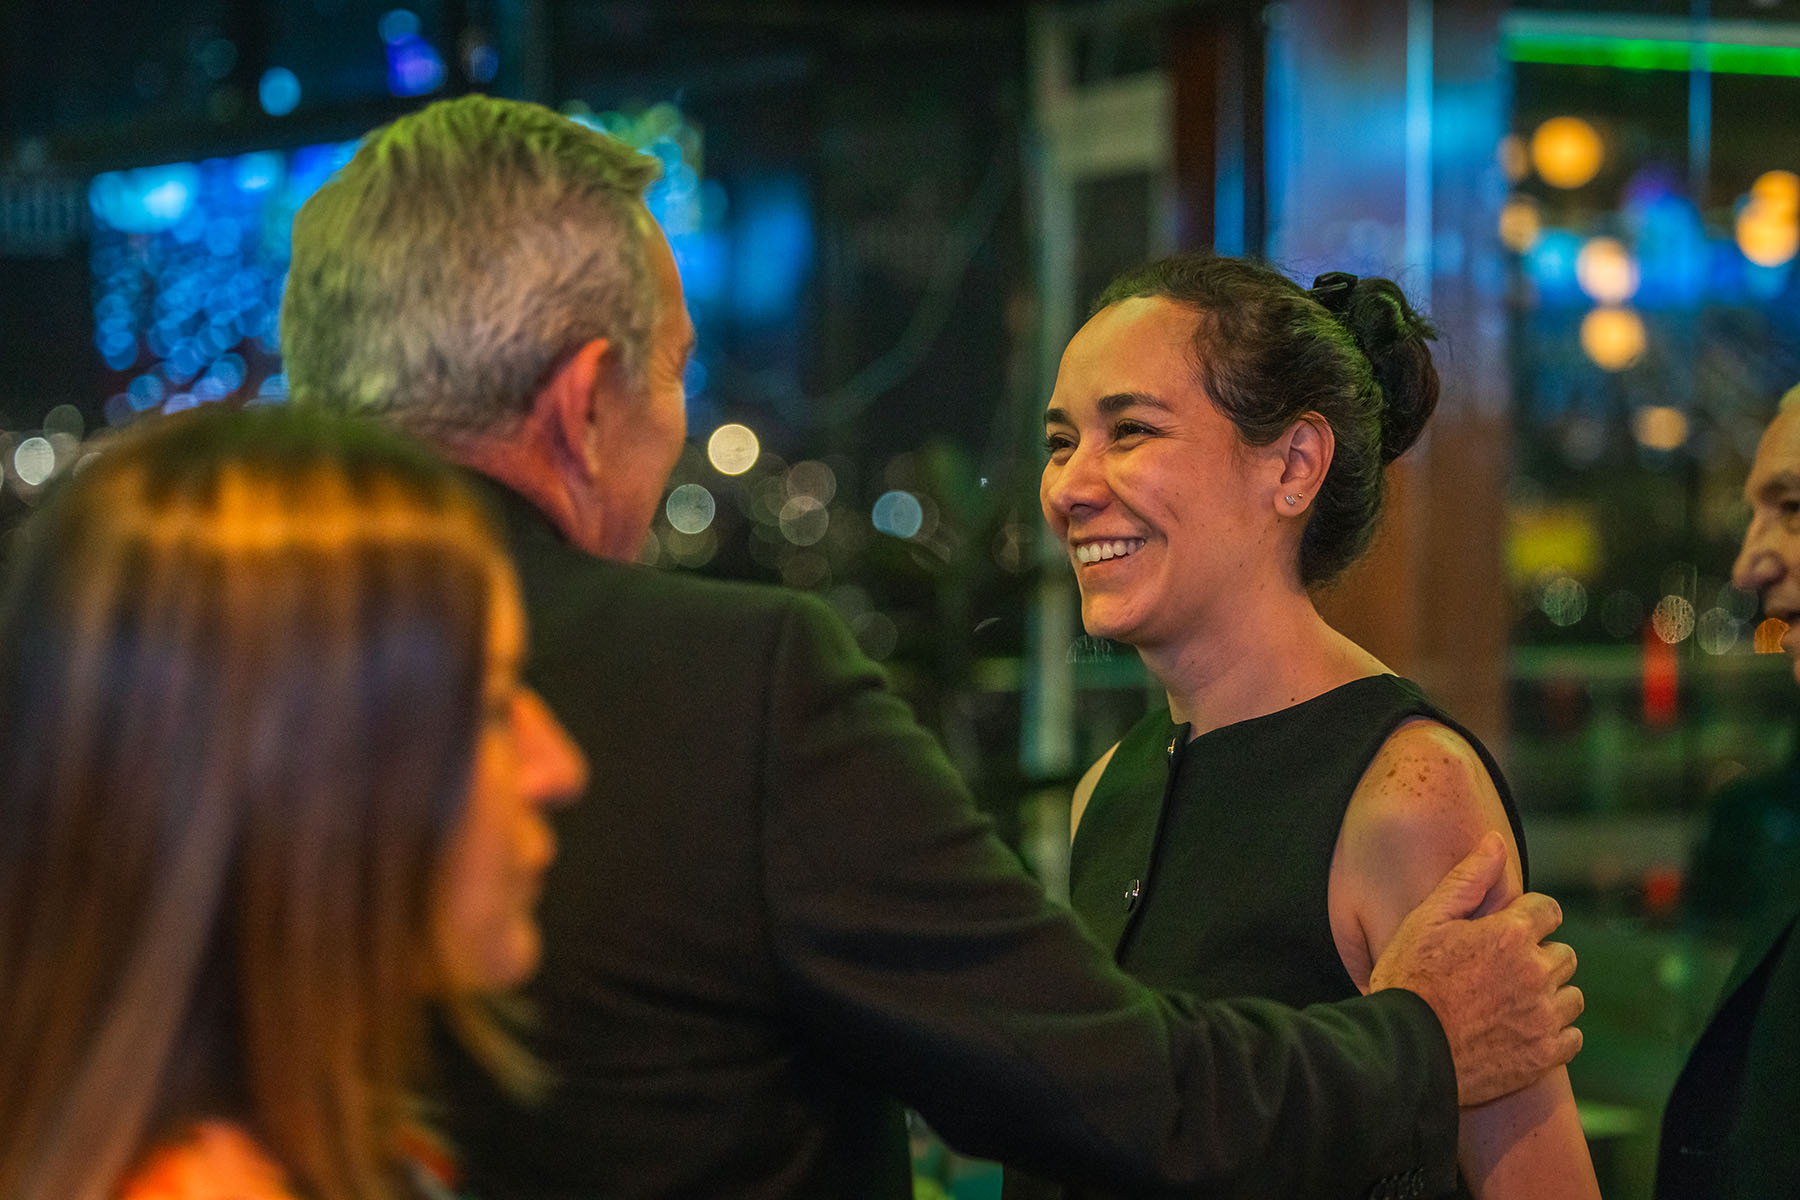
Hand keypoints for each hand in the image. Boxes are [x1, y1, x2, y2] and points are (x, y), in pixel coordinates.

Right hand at [1368, 831, 1582, 1105]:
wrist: (1404, 1050)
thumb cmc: (1408, 979)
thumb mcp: (1427, 920)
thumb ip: (1468, 879)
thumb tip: (1495, 841)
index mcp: (1511, 934)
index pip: (1548, 911)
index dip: (1526, 919)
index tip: (1504, 933)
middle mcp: (1536, 972)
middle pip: (1563, 953)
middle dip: (1538, 956)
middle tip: (1498, 972)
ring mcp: (1544, 1016)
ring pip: (1570, 996)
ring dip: (1548, 995)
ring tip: (1509, 1003)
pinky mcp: (1545, 1054)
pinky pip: (1571, 1036)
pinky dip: (1552, 1032)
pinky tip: (1519, 1030)